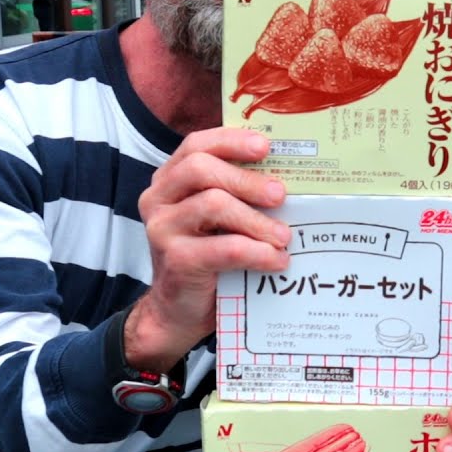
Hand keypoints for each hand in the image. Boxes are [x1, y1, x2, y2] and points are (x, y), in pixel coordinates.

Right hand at [126, 128, 291, 371]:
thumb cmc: (208, 257)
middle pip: (201, 169)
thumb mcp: (220, 219)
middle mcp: (158, 199)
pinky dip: (257, 252)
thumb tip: (292, 178)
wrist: (179, 311)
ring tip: (285, 236)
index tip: (266, 146)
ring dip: (257, 220)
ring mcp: (162, 229)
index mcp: (170, 179)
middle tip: (281, 195)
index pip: (196, 145)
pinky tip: (277, 260)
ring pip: (213, 205)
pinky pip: (223, 248)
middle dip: (247, 179)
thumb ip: (239, 194)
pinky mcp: (175, 260)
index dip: (231, 141)